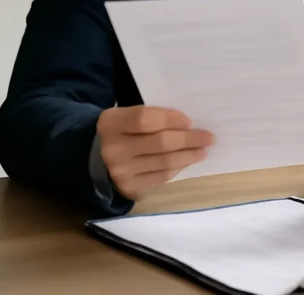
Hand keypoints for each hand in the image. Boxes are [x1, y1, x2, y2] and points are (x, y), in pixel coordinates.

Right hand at [96, 105, 214, 199]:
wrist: (94, 158)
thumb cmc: (121, 131)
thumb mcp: (126, 116)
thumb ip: (151, 117)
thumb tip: (188, 124)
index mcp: (110, 124)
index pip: (145, 119)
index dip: (170, 119)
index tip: (190, 120)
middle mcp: (112, 149)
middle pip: (160, 143)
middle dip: (189, 139)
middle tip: (209, 137)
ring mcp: (120, 172)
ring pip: (164, 162)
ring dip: (189, 155)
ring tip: (203, 149)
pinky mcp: (129, 188)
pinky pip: (161, 177)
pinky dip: (178, 168)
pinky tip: (188, 161)